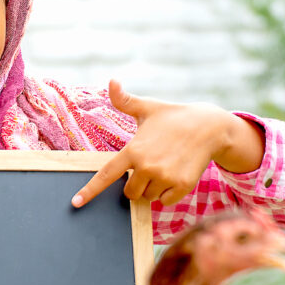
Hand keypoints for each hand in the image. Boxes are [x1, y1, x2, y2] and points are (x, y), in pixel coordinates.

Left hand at [72, 80, 262, 207]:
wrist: (209, 127)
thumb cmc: (173, 116)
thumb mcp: (147, 108)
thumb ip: (124, 100)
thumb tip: (111, 81)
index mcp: (133, 149)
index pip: (106, 174)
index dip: (90, 190)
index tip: (76, 203)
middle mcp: (147, 166)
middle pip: (130, 192)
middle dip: (136, 183)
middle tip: (150, 165)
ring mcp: (165, 177)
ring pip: (148, 197)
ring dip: (153, 187)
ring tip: (165, 165)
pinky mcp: (181, 186)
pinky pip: (165, 201)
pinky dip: (168, 192)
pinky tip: (176, 173)